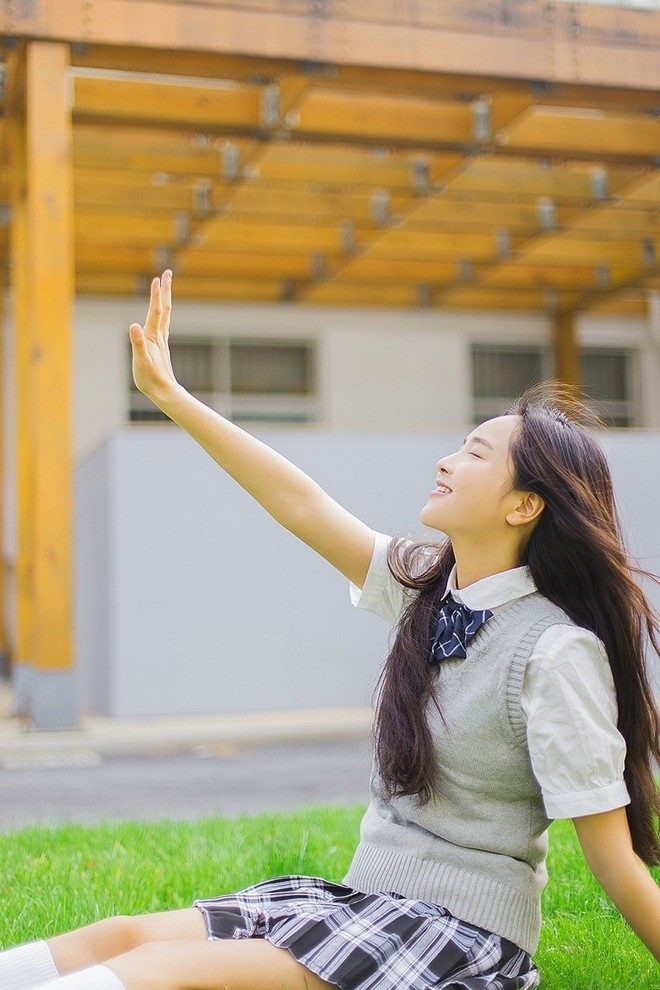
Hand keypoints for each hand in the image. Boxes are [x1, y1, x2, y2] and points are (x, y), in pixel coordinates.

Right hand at [129, 270, 178, 402]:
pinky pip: (162, 323)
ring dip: (164, 299)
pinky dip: (162, 312)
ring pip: (164, 314)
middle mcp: (159, 335)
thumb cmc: (150, 379)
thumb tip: (134, 325)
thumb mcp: (140, 361)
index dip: (156, 295)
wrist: (164, 392)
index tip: (156, 278)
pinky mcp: (160, 346)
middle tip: (167, 273)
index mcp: (153, 337)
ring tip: (165, 287)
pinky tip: (160, 313)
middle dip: (165, 290)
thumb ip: (138, 343)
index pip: (155, 311)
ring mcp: (161, 340)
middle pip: (164, 308)